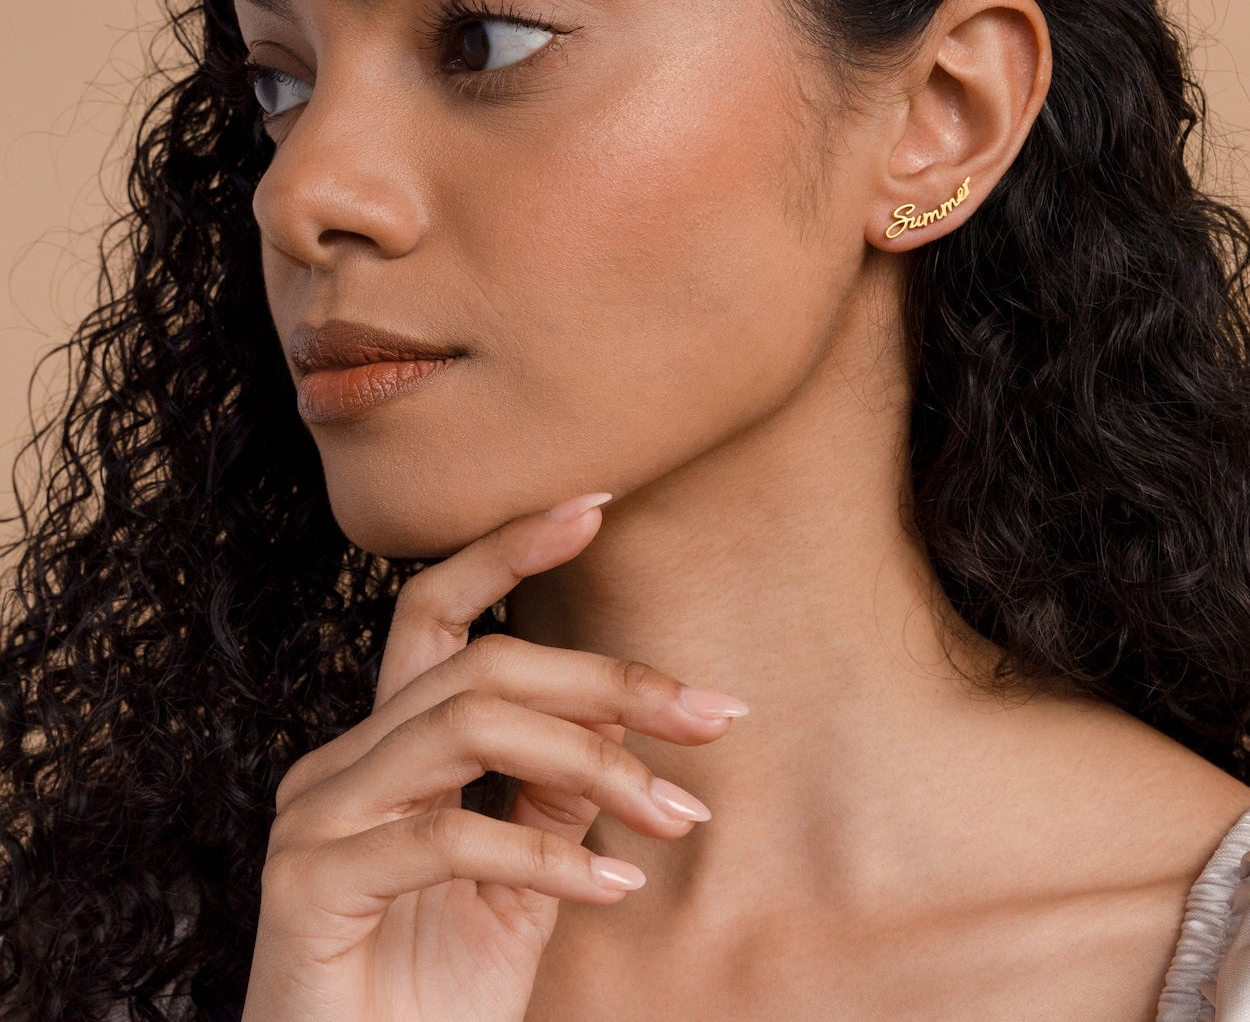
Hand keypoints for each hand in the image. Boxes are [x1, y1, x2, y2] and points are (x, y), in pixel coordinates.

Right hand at [239, 494, 746, 1021]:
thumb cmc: (434, 998)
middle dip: (609, 680)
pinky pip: (446, 836)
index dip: (507, 548)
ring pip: (470, 724)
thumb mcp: (520, 879)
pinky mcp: (308, 883)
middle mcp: (341, 762)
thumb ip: (554, 792)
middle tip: (713, 714)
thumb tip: (621, 718)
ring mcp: (316, 816)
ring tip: (675, 813)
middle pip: (482, 665)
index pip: (437, 612)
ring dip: (594, 762)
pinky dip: (550, 857)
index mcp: (387, 746)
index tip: (595, 505)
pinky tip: (617, 890)